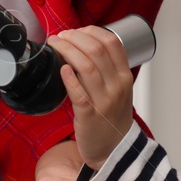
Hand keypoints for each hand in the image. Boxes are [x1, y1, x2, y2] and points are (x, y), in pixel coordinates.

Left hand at [47, 28, 134, 168]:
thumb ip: (107, 69)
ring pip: (85, 66)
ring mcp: (103, 101)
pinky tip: (61, 68)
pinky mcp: (88, 115)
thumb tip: (81, 45)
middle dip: (74, 37)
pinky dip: (68, 77)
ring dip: (67, 51)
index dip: (91, 31)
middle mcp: (117, 86)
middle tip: (60, 36)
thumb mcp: (119, 89)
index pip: (112, 42)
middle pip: (96, 50)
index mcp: (124, 76)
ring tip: (55, 46)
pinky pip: (77, 92)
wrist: (114, 149)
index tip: (77, 31)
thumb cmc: (112, 117)